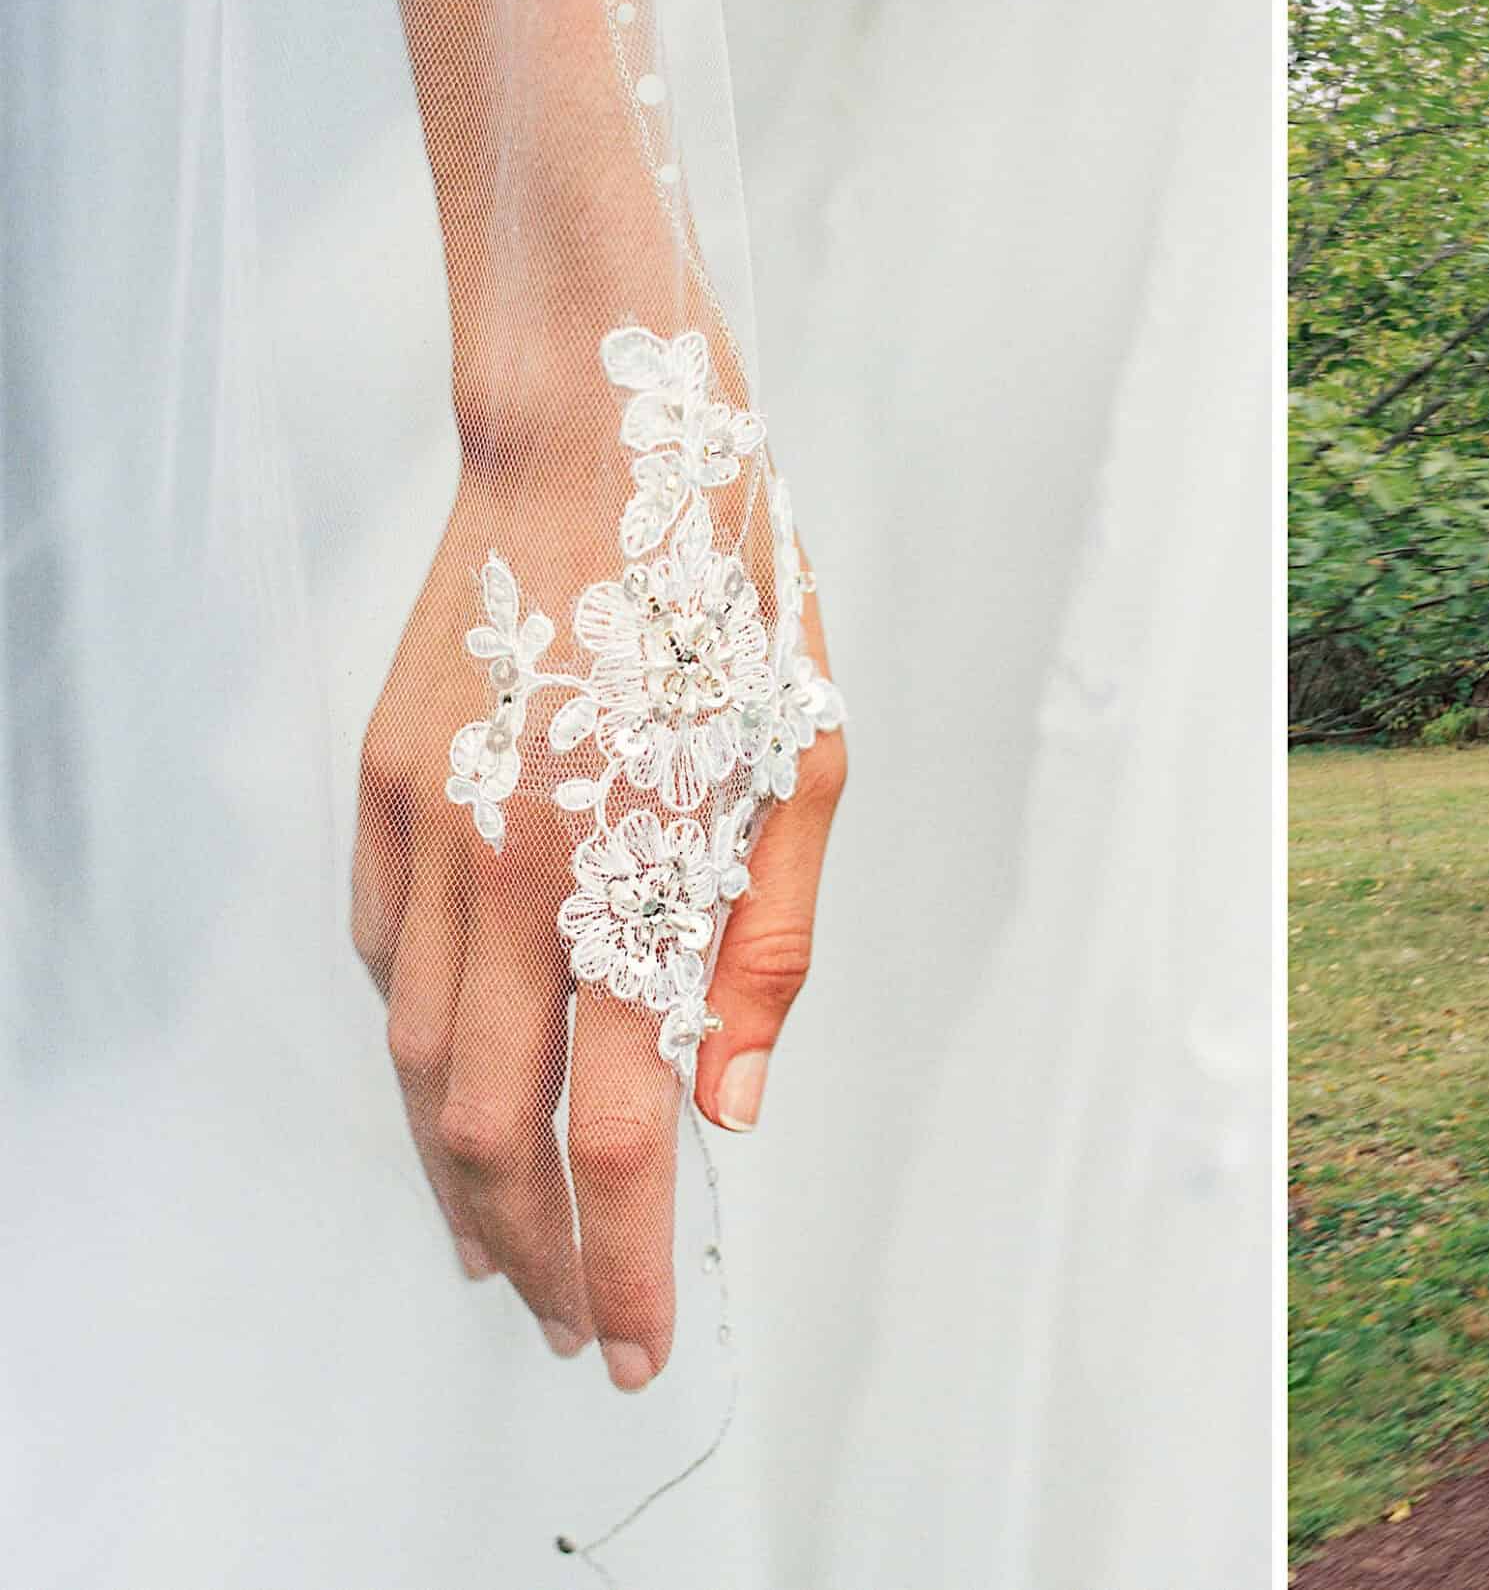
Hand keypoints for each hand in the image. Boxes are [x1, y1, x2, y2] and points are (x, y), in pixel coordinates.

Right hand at [351, 469, 844, 1390]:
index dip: (622, 1261)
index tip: (631, 1345)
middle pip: (488, 1132)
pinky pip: (389, 966)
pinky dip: (424, 1052)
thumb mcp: (807, 762)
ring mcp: (424, 835)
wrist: (590, 441)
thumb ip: (768, 943)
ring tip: (510, 1243)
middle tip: (569, 1322)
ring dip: (462, 1174)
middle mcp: (508, 874)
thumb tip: (730, 1099)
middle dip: (529, 1252)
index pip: (620, 1133)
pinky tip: (465, 1086)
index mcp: (632, 871)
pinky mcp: (381, 794)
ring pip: (415, 1066)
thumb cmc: (726, 595)